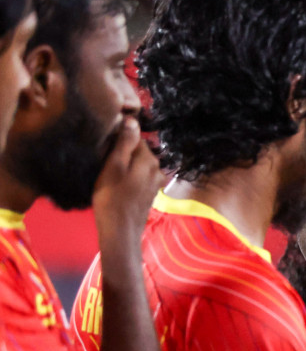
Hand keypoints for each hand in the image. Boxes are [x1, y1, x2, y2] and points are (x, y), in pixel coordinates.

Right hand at [92, 117, 160, 243]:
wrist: (121, 230)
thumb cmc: (112, 197)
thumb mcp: (114, 166)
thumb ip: (125, 143)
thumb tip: (132, 120)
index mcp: (150, 160)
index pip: (135, 137)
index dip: (118, 138)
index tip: (104, 147)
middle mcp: (157, 169)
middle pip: (137, 150)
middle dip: (122, 151)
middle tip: (104, 160)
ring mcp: (155, 182)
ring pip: (137, 164)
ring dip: (124, 165)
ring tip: (108, 173)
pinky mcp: (149, 193)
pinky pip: (138, 176)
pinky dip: (128, 176)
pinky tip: (116, 183)